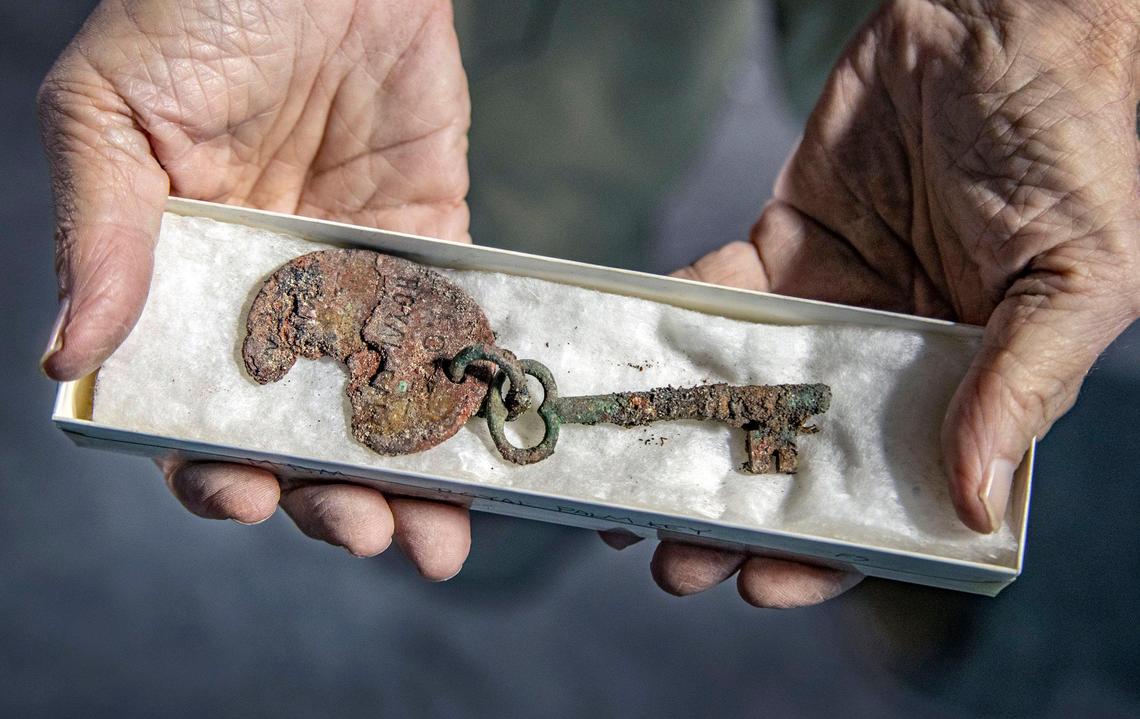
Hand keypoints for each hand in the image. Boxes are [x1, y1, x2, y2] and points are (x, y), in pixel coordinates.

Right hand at [39, 0, 472, 577]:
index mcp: (183, 281)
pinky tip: (483, 445)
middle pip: (301, 425)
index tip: (244, 491)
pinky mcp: (431, 240)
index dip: (216, 461)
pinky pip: (453, 329)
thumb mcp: (114, 113)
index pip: (196, 401)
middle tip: (362, 533)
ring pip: (383, 400)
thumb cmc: (196, 10)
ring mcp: (357, 275)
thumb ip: (100, 235)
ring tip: (435, 536)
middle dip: (328, 493)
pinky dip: (466, 391)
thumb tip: (69, 356)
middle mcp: (273, 296)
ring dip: (407, 476)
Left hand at [622, 0, 1139, 606]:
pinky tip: (633, 371)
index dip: (827, 549)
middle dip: (731, 515)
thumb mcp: (1075, 275)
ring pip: (743, 393)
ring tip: (626, 488)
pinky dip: (672, 333)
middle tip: (668, 556)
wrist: (1001, 23)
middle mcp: (887, 363)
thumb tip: (975, 501)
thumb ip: (1021, 384)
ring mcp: (828, 307)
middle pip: (797, 460)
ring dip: (685, 443)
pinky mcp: (782, 246)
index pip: (890, 496)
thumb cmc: (1067, 148)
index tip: (761, 581)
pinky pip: (715, 299)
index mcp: (967, 389)